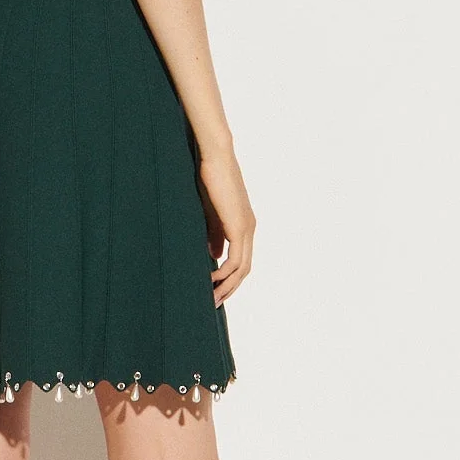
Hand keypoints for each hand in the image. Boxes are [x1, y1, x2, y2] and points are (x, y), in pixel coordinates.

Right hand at [196, 148, 254, 305]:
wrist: (216, 158)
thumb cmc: (210, 179)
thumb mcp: (210, 213)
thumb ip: (214, 234)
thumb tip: (214, 255)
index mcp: (243, 225)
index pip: (241, 260)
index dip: (229, 278)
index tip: (213, 289)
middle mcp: (249, 228)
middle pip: (245, 269)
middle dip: (229, 288)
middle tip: (213, 302)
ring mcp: (246, 228)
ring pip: (242, 268)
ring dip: (227, 285)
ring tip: (211, 297)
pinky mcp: (239, 226)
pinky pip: (235, 259)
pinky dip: (224, 272)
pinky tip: (210, 278)